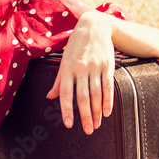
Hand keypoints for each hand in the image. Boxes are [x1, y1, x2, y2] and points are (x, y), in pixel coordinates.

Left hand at [45, 12, 114, 134]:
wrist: (94, 27)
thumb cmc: (75, 47)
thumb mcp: (64, 61)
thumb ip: (58, 80)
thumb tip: (50, 97)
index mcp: (66, 68)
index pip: (65, 93)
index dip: (66, 109)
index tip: (69, 125)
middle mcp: (80, 69)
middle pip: (82, 97)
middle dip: (84, 116)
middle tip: (87, 131)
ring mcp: (95, 67)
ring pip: (96, 94)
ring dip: (96, 112)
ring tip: (96, 125)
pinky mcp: (107, 66)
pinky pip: (108, 86)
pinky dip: (108, 101)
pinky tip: (106, 113)